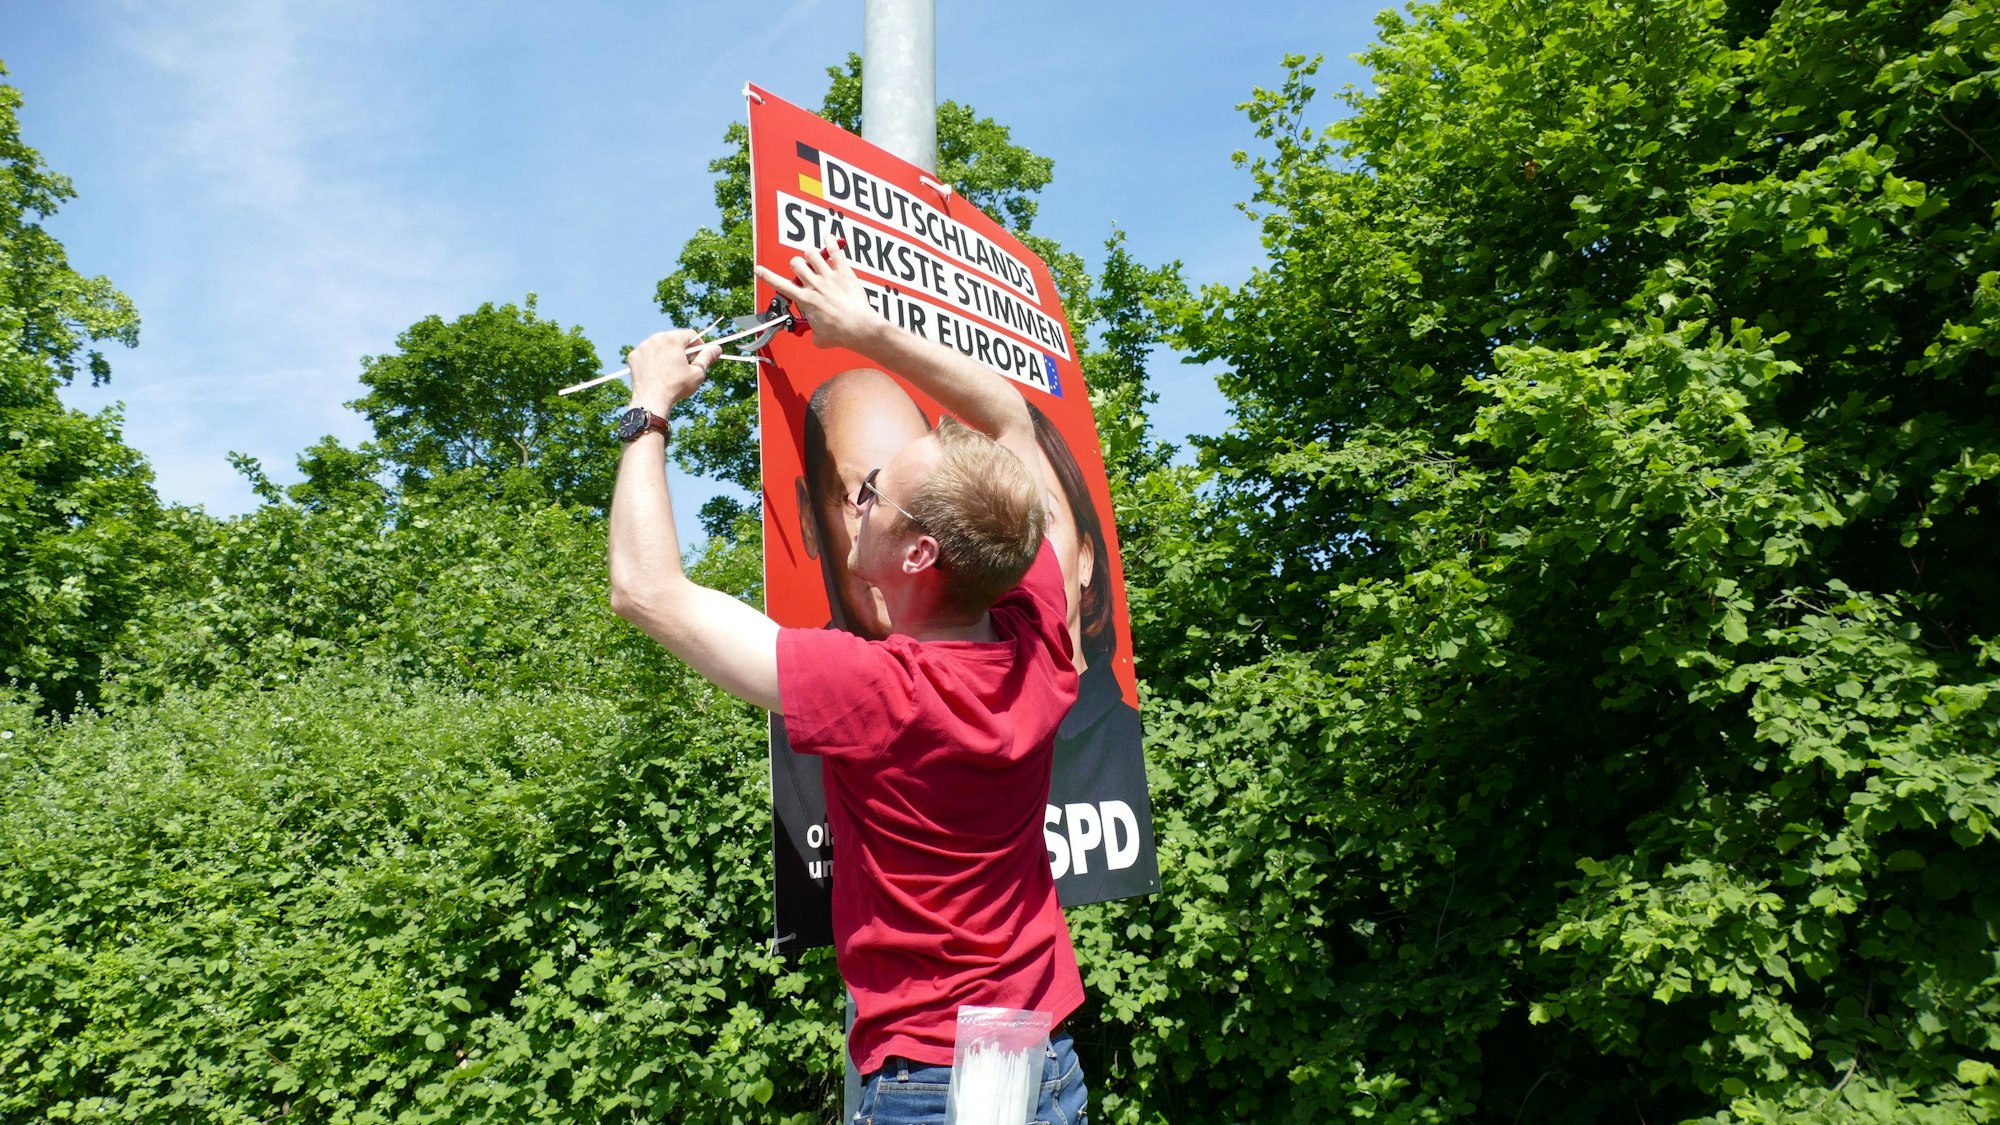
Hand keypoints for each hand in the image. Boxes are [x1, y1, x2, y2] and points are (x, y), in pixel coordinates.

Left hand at [627, 329, 722, 412]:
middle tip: (685, 365)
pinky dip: (652, 359)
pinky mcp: (634, 356)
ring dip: (667, 353)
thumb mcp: (697, 373)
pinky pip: (647, 353)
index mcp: (673, 339)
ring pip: (659, 345)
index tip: (699, 357)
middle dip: (682, 349)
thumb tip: (717, 348)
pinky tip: (656, 372)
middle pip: (674, 338)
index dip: (698, 345)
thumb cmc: (676, 387)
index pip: (691, 334)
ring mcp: (643, 346)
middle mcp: (656, 338)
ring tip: (670, 370)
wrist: (651, 400)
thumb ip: (707, 357)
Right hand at [755, 243, 880, 353]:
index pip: (781, 285)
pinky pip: (835, 252)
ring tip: (813, 257)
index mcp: (805, 300)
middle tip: (801, 270)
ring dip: (810, 254)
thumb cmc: (841, 333)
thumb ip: (813, 333)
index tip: (759, 269)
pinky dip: (831, 242)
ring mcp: (829, 276)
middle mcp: (814, 285)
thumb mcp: (820, 339)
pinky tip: (829, 238)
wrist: (859, 327)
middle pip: (796, 263)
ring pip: (812, 254)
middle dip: (796, 265)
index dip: (767, 276)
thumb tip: (815, 335)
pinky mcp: (843, 273)